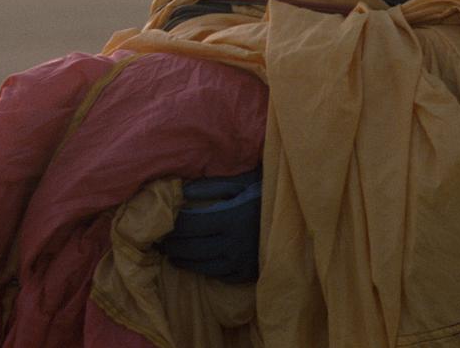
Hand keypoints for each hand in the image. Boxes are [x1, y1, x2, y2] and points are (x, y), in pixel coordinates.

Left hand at [158, 168, 260, 282]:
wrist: (298, 215)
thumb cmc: (265, 193)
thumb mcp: (239, 183)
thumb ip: (210, 186)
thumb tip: (182, 190)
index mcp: (229, 218)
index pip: (191, 225)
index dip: (174, 226)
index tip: (163, 223)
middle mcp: (233, 243)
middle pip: (193, 248)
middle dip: (174, 245)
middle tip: (161, 243)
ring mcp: (241, 261)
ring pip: (204, 266)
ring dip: (185, 261)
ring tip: (173, 256)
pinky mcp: (249, 272)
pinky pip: (221, 275)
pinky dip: (205, 270)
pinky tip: (198, 265)